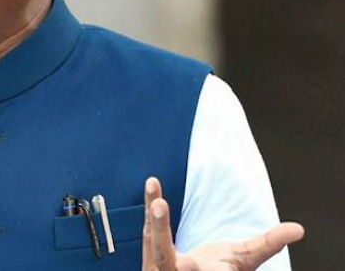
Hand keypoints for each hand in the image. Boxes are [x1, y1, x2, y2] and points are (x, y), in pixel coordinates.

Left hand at [142, 177, 303, 269]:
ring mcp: (158, 266)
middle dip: (162, 237)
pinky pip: (149, 230)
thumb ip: (267, 244)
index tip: (192, 262)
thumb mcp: (243, 260)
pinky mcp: (149, 252)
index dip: (197, 267)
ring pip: (154, 241)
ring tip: (155, 189)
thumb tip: (299, 229)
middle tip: (164, 214)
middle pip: (166, 258)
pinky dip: (151, 208)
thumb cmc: (216, 270)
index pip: (203, 270)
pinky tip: (153, 187)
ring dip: (155, 216)